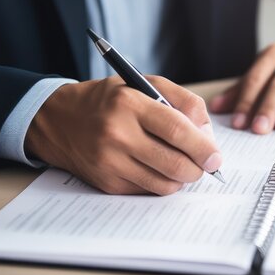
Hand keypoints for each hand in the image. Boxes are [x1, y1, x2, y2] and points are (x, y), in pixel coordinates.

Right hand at [24, 76, 221, 194]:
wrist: (58, 120)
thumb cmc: (108, 100)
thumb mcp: (143, 84)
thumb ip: (181, 101)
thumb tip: (207, 134)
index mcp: (130, 104)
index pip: (178, 131)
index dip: (204, 147)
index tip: (216, 157)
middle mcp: (118, 135)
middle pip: (175, 163)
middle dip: (198, 168)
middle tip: (204, 164)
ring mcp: (110, 162)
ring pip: (165, 183)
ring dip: (182, 178)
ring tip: (181, 164)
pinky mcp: (107, 183)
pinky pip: (148, 190)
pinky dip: (161, 182)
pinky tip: (156, 167)